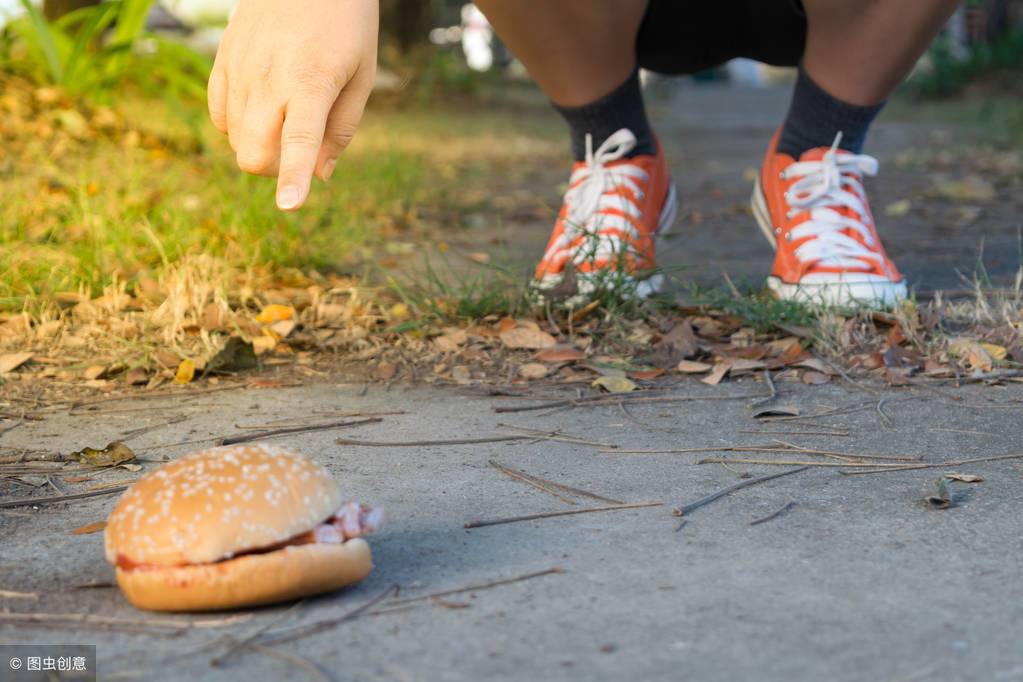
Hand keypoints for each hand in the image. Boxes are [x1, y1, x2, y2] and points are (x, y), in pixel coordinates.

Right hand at [207, 0, 377, 210]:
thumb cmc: (346, 24)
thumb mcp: (362, 75)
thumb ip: (342, 129)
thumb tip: (321, 176)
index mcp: (311, 82)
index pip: (299, 140)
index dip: (294, 177)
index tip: (289, 206)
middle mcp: (270, 77)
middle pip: (252, 152)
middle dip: (273, 170)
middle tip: (296, 155)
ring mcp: (241, 66)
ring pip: (233, 137)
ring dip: (257, 147)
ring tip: (284, 121)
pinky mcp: (223, 57)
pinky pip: (217, 112)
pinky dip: (235, 126)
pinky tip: (258, 112)